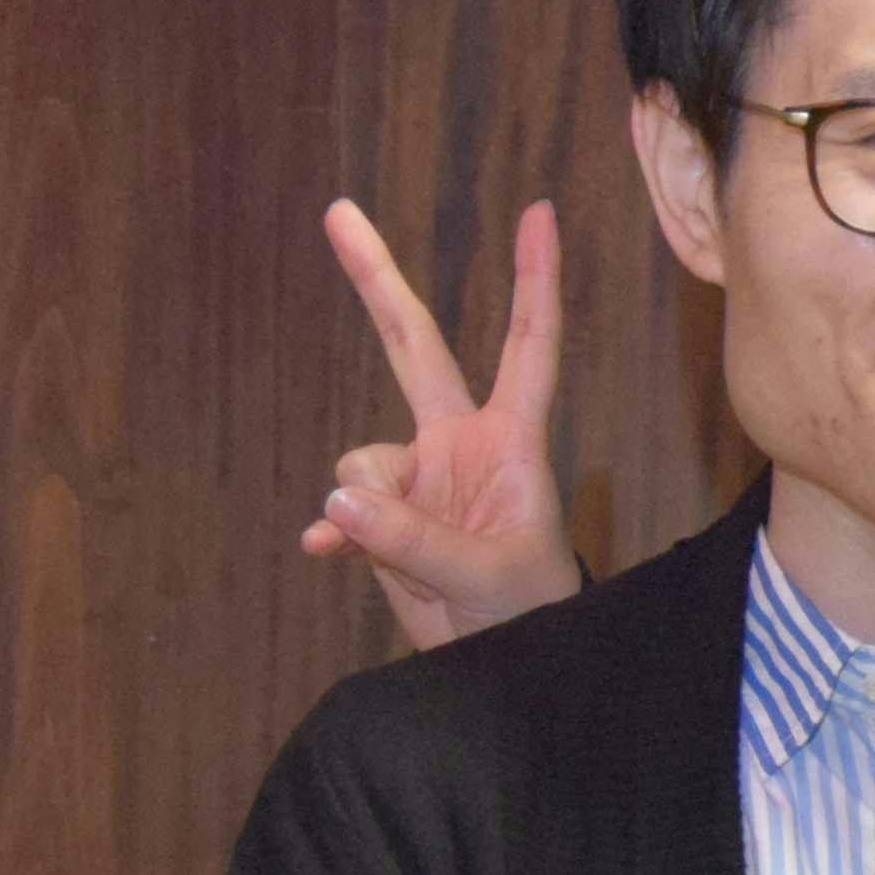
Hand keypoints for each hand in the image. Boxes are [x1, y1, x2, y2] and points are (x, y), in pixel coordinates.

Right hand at [297, 196, 590, 650]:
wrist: (501, 662)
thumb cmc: (528, 610)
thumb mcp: (488, 575)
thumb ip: (414, 538)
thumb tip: (339, 498)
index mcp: (510, 439)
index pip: (528, 345)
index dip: (534, 280)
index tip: (540, 213)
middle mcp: (460, 442)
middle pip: (412, 346)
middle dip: (376, 281)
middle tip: (339, 211)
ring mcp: (418, 475)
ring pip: (359, 460)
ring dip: (369, 508)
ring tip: (416, 559)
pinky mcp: (381, 515)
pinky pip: (339, 507)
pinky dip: (336, 531)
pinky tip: (334, 554)